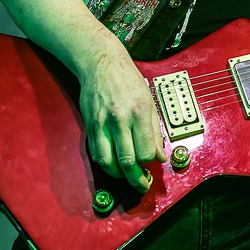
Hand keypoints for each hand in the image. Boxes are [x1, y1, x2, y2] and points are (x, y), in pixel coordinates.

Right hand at [77, 50, 166, 191]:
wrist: (101, 63)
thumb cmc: (128, 80)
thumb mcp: (149, 102)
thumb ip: (154, 132)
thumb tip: (158, 156)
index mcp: (139, 113)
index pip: (145, 151)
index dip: (150, 164)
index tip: (152, 166)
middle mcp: (120, 120)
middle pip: (127, 161)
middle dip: (135, 179)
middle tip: (141, 186)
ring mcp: (102, 124)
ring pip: (108, 162)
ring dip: (118, 175)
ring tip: (126, 177)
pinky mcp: (90, 125)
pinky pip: (96, 153)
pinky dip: (105, 164)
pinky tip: (113, 164)